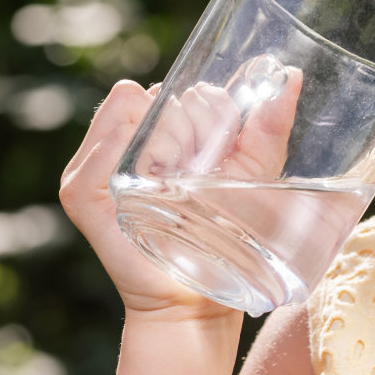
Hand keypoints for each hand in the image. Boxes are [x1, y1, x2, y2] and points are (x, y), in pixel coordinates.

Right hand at [58, 72, 302, 320]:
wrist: (202, 299)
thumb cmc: (229, 235)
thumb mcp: (255, 171)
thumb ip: (269, 122)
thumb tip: (292, 74)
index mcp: (158, 128)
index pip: (180, 89)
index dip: (209, 115)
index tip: (219, 154)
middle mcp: (123, 139)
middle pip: (158, 96)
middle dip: (191, 130)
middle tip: (196, 176)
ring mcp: (96, 164)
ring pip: (134, 111)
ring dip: (167, 143)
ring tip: (174, 185)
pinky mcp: (83, 193)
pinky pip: (104, 144)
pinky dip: (129, 150)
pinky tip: (151, 181)